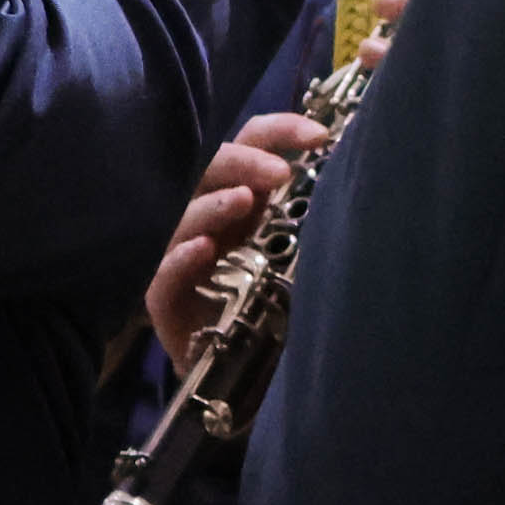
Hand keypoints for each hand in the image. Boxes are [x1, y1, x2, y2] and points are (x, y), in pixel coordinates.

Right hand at [144, 112, 319, 355]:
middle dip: (244, 163)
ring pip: (182, 217)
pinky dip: (181, 258)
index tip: (320, 136)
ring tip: (244, 201)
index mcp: (240, 195)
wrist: (241, 373)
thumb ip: (304, 214)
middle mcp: (206, 217)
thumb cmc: (270, 303)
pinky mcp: (162, 301)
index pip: (250, 143)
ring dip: (213, 205)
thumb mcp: (293, 249)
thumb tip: (343, 175)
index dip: (280, 131)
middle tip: (280, 174)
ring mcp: (178, 256)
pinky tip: (204, 250)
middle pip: (211, 169)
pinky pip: (163, 275)